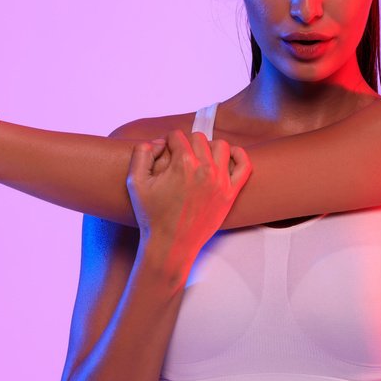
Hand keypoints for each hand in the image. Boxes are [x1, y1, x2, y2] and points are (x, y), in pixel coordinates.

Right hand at [126, 129, 251, 256]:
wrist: (171, 245)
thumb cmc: (152, 216)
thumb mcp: (135, 182)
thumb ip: (141, 153)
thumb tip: (158, 142)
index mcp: (182, 164)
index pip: (177, 135)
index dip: (168, 142)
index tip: (165, 153)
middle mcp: (204, 169)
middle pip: (198, 138)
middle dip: (186, 144)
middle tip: (179, 159)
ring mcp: (221, 181)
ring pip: (221, 146)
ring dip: (209, 148)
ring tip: (199, 160)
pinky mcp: (231, 193)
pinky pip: (244, 165)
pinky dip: (239, 156)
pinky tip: (227, 158)